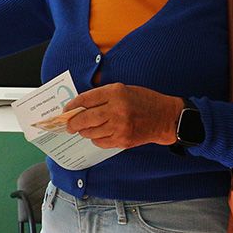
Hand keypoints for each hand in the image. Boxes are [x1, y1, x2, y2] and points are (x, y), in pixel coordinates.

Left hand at [63, 84, 182, 148]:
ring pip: (91, 132)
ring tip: (84, 129)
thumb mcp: (123, 89)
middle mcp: (116, 110)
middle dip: (73, 123)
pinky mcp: (123, 140)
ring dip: (84, 131)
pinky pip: (100, 142)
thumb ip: (102, 96)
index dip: (72, 106)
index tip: (66, 110)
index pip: (85, 99)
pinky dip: (96, 138)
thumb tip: (79, 106)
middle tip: (68, 125)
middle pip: (85, 118)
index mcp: (115, 93)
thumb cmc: (143, 100)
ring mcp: (120, 127)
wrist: (165, 118)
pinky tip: (100, 133)